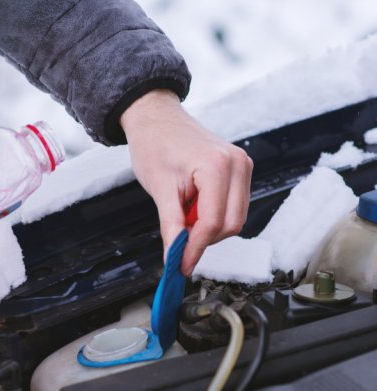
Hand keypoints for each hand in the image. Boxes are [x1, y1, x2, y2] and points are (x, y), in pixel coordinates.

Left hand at [120, 89, 252, 275]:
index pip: (213, 223)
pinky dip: (212, 215)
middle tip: (177, 241)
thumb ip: (171, 225)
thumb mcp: (159, 189)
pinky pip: (233, 204)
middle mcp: (237, 164)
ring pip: (235, 217)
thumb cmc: (154, 144)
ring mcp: (242, 165)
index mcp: (218, 166)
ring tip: (181, 215)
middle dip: (203, 238)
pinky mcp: (239, 169)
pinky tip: (192, 207)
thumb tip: (175, 256)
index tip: (180, 265)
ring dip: (208, 227)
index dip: (196, 248)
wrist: (156, 118)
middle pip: (231, 224)